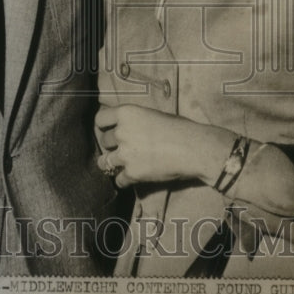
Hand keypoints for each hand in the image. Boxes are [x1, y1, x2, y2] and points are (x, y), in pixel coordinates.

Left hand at [94, 103, 228, 188]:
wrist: (193, 148)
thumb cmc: (179, 128)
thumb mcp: (153, 115)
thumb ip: (134, 120)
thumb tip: (125, 126)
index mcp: (126, 113)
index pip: (100, 119)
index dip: (104, 126)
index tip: (109, 131)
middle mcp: (121, 132)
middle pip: (104, 141)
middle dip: (112, 146)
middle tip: (123, 149)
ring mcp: (125, 154)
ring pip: (105, 162)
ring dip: (112, 164)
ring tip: (121, 165)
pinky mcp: (132, 173)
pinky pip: (118, 179)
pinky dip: (124, 180)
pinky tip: (131, 178)